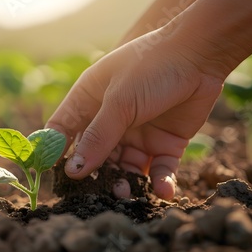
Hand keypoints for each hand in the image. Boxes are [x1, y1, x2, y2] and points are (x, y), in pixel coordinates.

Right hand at [46, 31, 223, 199]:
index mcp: (88, 101)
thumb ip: (97, 137)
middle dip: (94, 176)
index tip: (50, 177)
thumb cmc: (151, 67)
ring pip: (124, 169)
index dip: (54, 153)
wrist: (200, 55)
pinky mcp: (164, 144)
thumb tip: (72, 171)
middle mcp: (109, 120)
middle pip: (93, 156)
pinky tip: (162, 191)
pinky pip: (158, 170)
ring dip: (125, 183)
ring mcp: (136, 134)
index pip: (62, 131)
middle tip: (94, 195)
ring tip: (127, 193)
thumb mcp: (119, 102)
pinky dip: (159, 183)